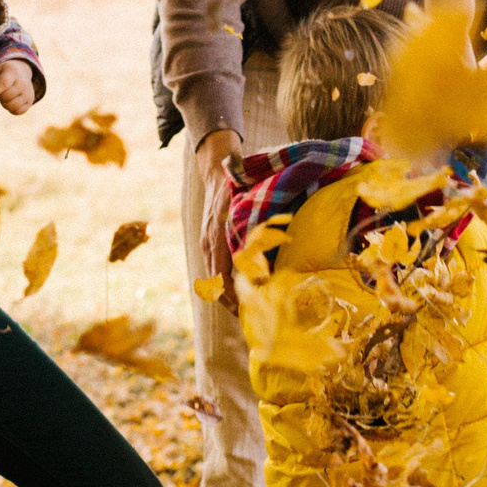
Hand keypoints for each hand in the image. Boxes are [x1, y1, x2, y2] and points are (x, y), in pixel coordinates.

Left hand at [0, 56, 37, 114]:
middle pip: (5, 97)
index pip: (3, 84)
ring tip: (5, 97)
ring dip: (4, 104)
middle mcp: (23, 82)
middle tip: (0, 92)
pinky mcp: (30, 101)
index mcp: (13, 71)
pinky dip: (11, 110)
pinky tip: (11, 102)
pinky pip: (18, 112)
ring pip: (12, 106)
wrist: (21, 72)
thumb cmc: (4, 74)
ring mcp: (28, 92)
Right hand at [196, 127, 243, 309]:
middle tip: (249, 318)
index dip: (233, 296)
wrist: (216, 168)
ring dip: (227, 295)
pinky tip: (237, 292)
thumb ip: (258, 226)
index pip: (222, 275)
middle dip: (230, 302)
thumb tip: (279, 248)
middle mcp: (210, 242)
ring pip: (214, 277)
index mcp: (218, 236)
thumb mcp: (249, 203)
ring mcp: (207, 241)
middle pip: (216, 281)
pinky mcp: (209, 241)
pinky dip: (224, 282)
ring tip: (244, 311)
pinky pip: (215, 267)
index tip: (246, 310)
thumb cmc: (237, 184)